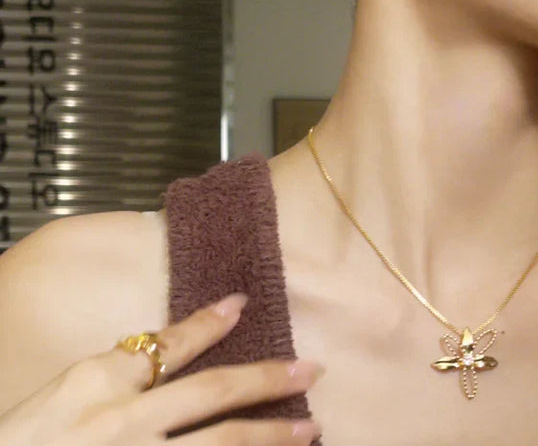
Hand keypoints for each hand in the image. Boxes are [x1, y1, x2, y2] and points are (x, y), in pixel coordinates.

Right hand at [0, 293, 323, 444]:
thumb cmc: (22, 440)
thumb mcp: (57, 395)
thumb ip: (111, 377)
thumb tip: (158, 357)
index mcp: (97, 387)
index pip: (166, 345)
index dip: (208, 324)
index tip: (242, 303)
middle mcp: (126, 425)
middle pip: (210, 395)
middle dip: (264, 380)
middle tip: (311, 370)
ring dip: (269, 437)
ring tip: (311, 428)